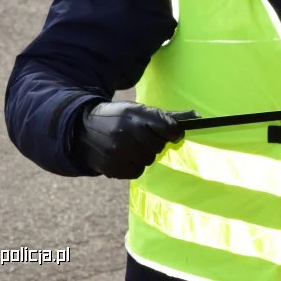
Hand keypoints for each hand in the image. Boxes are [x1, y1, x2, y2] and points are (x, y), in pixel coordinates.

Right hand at [74, 101, 190, 178]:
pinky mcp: (111, 167)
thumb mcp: (140, 110)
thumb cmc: (119, 118)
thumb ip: (170, 116)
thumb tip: (199, 118)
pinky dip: (134, 165)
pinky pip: (137, 171)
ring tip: (132, 146)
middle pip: (159, 146)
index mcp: (136, 114)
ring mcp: (117, 152)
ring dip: (144, 154)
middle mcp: (126, 133)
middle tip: (143, 137)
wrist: (82, 130)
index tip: (170, 133)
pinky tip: (124, 156)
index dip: (173, 132)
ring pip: (149, 160)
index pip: (169, 128)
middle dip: (155, 142)